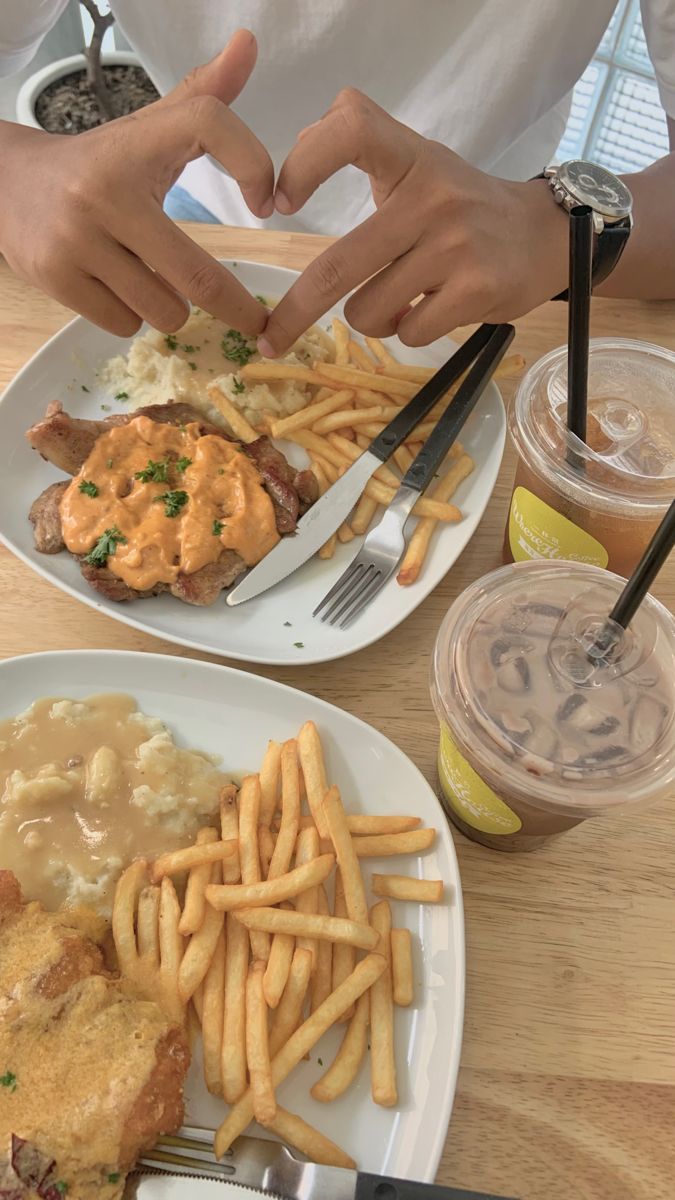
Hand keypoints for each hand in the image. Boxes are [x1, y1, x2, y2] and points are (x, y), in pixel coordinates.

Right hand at [0, 30, 273, 336]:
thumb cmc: (99, 166)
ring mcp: (76, 238)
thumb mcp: (147, 129)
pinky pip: (126, 324)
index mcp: (134, 143)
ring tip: (151, 282)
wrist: (7, 186)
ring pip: (163, 310)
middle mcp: (104, 190)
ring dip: (170, 308)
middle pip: (198, 276)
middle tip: (255, 325)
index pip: (210, 124)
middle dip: (236, 308)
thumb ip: (202, 97)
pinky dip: (132, 317)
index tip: (266, 205)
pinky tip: (117, 290)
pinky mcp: (56, 277)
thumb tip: (248, 44)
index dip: (252, 164)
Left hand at [260, 89, 568, 354]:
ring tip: (400, 301)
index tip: (278, 204)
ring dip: (371, 319)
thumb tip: (286, 183)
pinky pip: (408, 332)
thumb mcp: (418, 162)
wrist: (543, 235)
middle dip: (295, 312)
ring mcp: (456, 245)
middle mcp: (432, 196)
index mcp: (411, 156)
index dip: (304, 161)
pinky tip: (433, 310)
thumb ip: (362, 155)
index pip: (352, 126)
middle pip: (339, 266)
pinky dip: (408, 331)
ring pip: (368, 310)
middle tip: (272, 338)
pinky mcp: (476, 289)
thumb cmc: (462, 205)